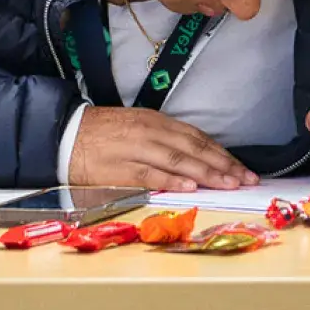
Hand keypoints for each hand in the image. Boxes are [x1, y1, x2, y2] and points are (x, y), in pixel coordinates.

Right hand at [68, 107, 254, 190]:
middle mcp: (151, 133)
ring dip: (207, 174)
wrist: (64, 135)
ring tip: (228, 184)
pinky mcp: (120, 167)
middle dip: (223, 166)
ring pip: (178, 161)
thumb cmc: (103, 134)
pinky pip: (150, 175)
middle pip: (194, 149)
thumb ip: (166, 142)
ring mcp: (136, 149)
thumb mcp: (139, 129)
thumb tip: (197, 160)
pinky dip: (171, 181)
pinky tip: (190, 187)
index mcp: (157, 122)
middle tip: (245, 180)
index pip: (198, 138)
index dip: (223, 154)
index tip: (242, 169)